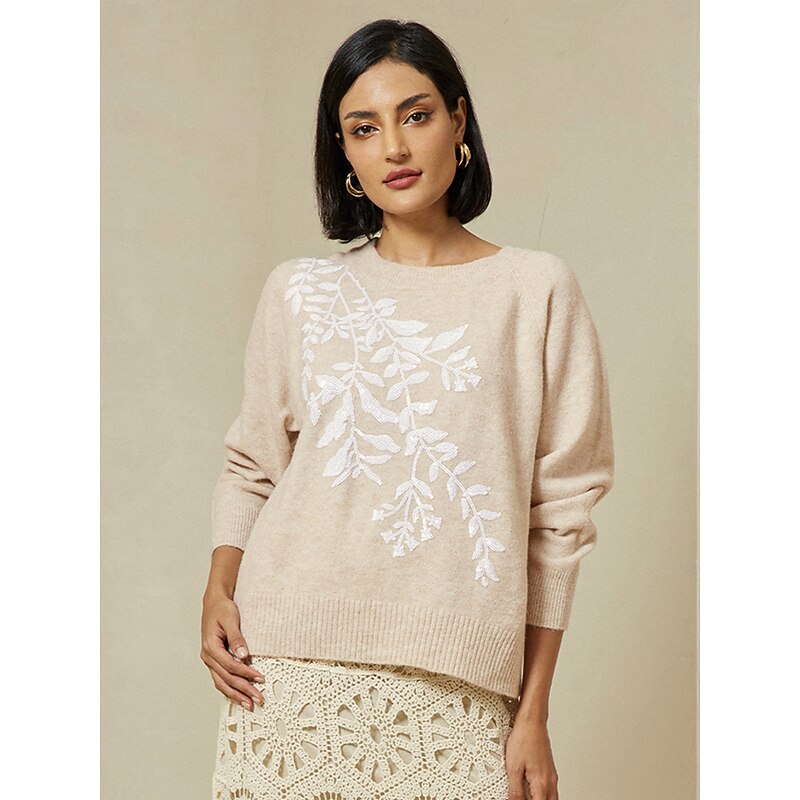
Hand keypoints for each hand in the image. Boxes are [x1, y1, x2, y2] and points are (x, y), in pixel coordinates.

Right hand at [200, 591, 265, 710]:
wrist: (213, 603)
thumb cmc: (222, 609)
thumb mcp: (231, 618)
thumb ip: (236, 637)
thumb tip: (244, 655)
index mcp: (210, 647)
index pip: (230, 666)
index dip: (246, 673)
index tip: (260, 678)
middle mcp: (207, 656)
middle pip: (226, 678)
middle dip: (243, 690)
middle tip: (258, 699)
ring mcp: (209, 660)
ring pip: (221, 683)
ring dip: (236, 695)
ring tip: (249, 704)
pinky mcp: (214, 661)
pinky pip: (220, 679)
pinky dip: (229, 689)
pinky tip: (238, 696)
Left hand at [504, 718, 558, 799]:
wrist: (532, 721)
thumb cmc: (524, 738)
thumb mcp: (513, 767)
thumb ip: (515, 791)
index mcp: (541, 784)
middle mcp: (550, 781)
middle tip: (523, 798)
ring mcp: (551, 776)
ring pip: (552, 798)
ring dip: (540, 799)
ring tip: (526, 795)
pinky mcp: (549, 770)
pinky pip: (550, 790)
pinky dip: (542, 794)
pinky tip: (532, 791)